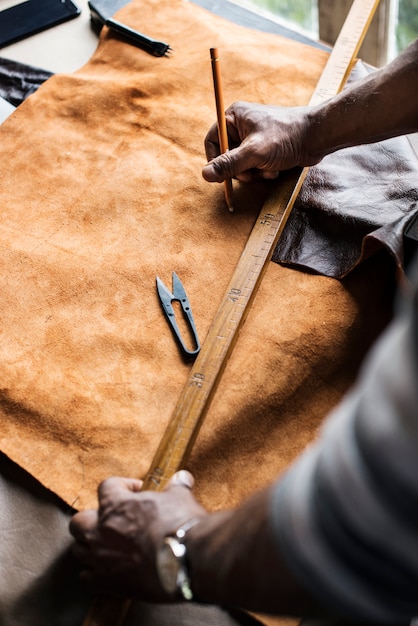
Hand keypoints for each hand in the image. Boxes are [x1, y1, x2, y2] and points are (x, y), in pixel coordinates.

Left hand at [69, 470, 206, 600]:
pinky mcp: (107, 583)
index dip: (122, 485)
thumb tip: (181, 478)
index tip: (137, 491)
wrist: (185, 560)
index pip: (106, 486)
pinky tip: (108, 570)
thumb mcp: (180, 497)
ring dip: (90, 547)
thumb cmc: (179, 524)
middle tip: (112, 521)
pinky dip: (94, 574)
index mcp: (116, 505)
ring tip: (108, 546)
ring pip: (78, 551)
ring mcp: (101, 558)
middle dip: (92, 519)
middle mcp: (101, 531)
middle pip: (79, 521)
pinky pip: (86, 578)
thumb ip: (175, 487)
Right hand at [202, 101, 315, 183]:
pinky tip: (275, 169)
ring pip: (241, 165)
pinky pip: (254, 166)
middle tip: (251, 173)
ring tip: (268, 169)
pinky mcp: (265, 149)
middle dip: (239, 169)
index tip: (222, 175)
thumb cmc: (286, 137)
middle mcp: (241, 126)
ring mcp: (253, 138)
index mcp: (234, 117)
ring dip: (253, 173)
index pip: (213, 141)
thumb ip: (228, 164)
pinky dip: (262, 171)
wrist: (316, 137)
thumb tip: (205, 174)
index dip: (215, 160)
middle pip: (226, 156)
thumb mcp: (254, 153)